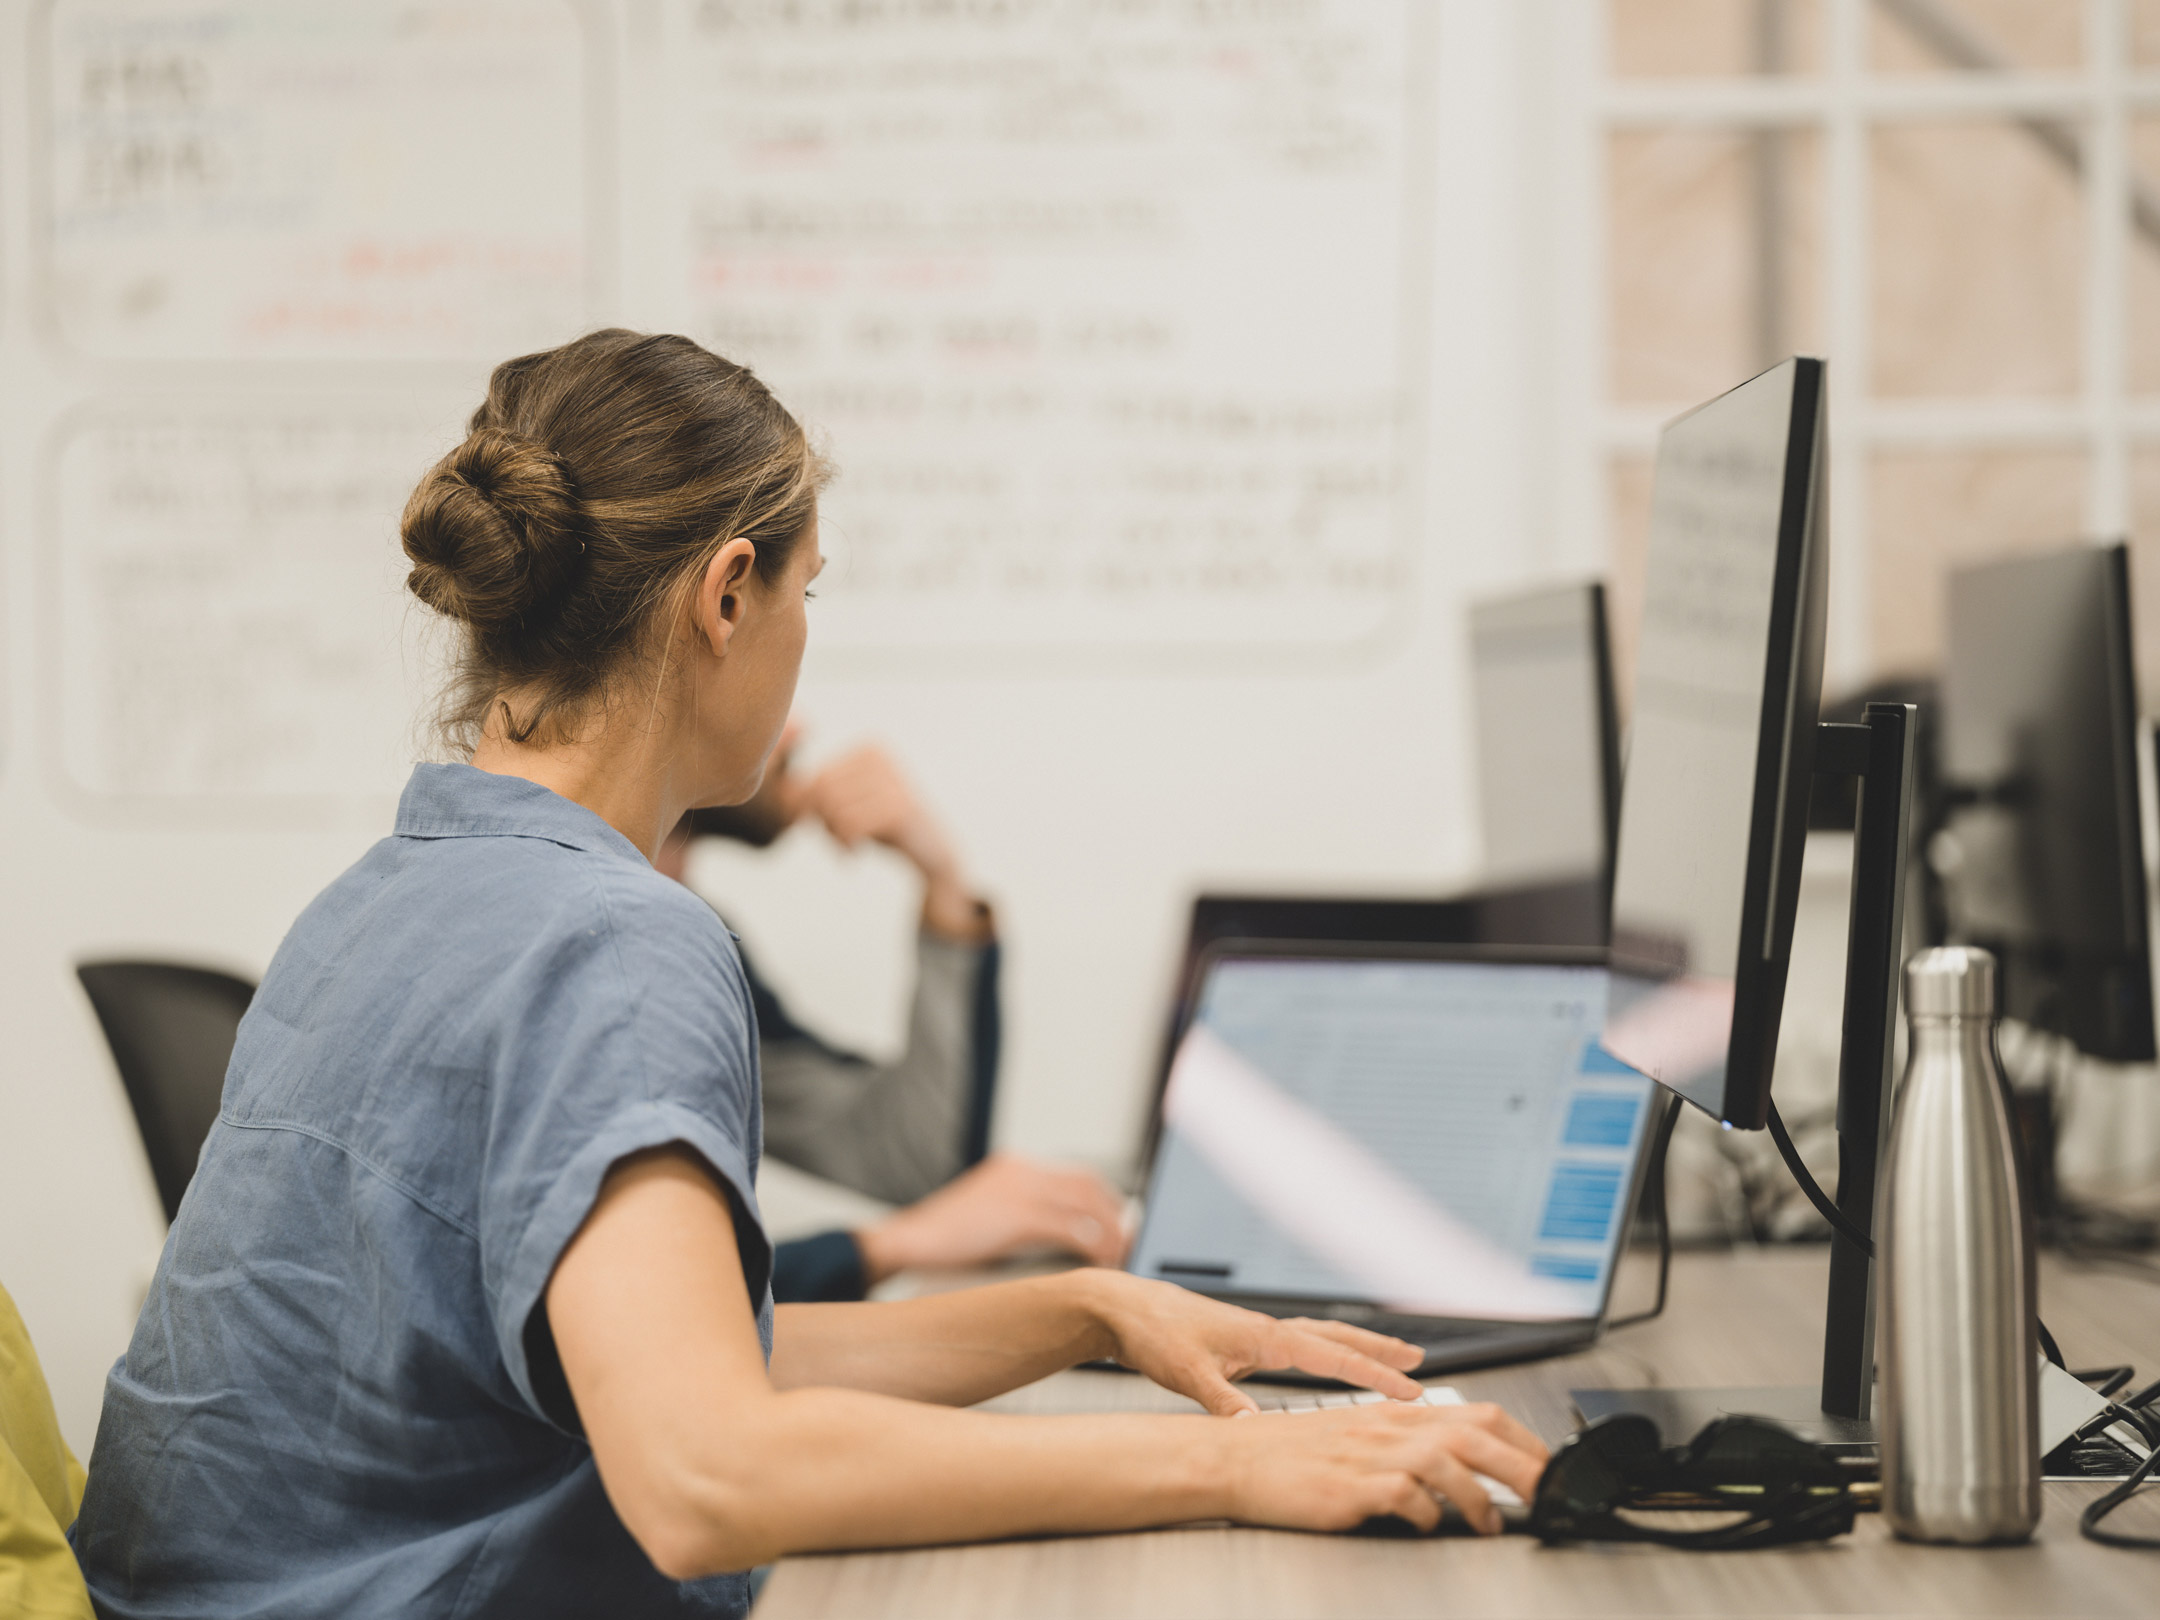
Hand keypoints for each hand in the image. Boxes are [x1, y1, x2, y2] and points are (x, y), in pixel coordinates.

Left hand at [795, 745, 984, 939]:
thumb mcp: (850, 803)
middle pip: (821, 791)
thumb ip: (817, 794)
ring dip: (831, 838)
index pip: (815, 776)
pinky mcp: (900, 807)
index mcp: (870, 747)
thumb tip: (781, 794)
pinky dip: (843, 847)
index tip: (826, 830)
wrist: (934, 852)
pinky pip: (848, 826)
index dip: (810, 809)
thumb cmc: (886, 826)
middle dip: (821, 823)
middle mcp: (882, 756)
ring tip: (846, 849)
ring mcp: (893, 780)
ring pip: (832, 810)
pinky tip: (854, 856)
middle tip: (837, 843)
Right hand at [854, 1154, 1128, 1282]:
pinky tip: (1099, 1263)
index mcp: (1015, 1167)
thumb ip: (1025, 1220)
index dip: (1104, 1200)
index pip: (1077, 1175)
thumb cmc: (944, 1243)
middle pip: (1088, 1184)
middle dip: (1114, 1214)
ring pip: (1085, 1204)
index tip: (1120, 1223)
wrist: (905, 1242)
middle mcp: (1021, 1169)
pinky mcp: (1016, 1214)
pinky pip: (1070, 1227)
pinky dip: (1091, 1245)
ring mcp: (1019, 1188)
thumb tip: (1071, 1241)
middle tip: (1129, 1243)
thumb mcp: (990, 1220)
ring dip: (1109, 1231)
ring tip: (1119, 1257)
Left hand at [1078, 1272, 1429, 1416]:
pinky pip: (1301, 1344)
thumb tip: (1254, 1430)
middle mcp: (1267, 1330)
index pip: (1333, 1356)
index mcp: (1264, 1335)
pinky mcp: (1243, 1340)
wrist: (1123, 1307)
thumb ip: (1224, 1402)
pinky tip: (1324, 1362)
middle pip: (1337, 1336)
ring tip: (1386, 1357)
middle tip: (1417, 1361)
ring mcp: (1256, 1333)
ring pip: (1320, 1336)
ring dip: (1355, 1346)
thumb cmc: (1153, 1331)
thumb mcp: (1188, 1373)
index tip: (1411, 1389)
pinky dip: (1325, 1350)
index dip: (1374, 1374)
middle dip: (1378, 1350)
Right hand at [1218, 1400, 1550, 1536]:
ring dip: (1479, 1496)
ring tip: (1490, 1523)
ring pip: (1447, 1461)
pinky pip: (1404, 1496)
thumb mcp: (1359, 1437)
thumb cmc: (1293, 1453)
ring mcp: (1369, 1454)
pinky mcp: (1349, 1485)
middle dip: (1523, 1466)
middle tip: (1547, 1495)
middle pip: (1476, 1434)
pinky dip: (1427, 1513)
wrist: (1235, 1458)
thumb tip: (1457, 1464)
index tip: (1547, 1467)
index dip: (1524, 1441)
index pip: (1480, 1415)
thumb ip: (1406, 1444)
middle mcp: (1389, 1427)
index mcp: (1396, 1413)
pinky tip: (1429, 1524)